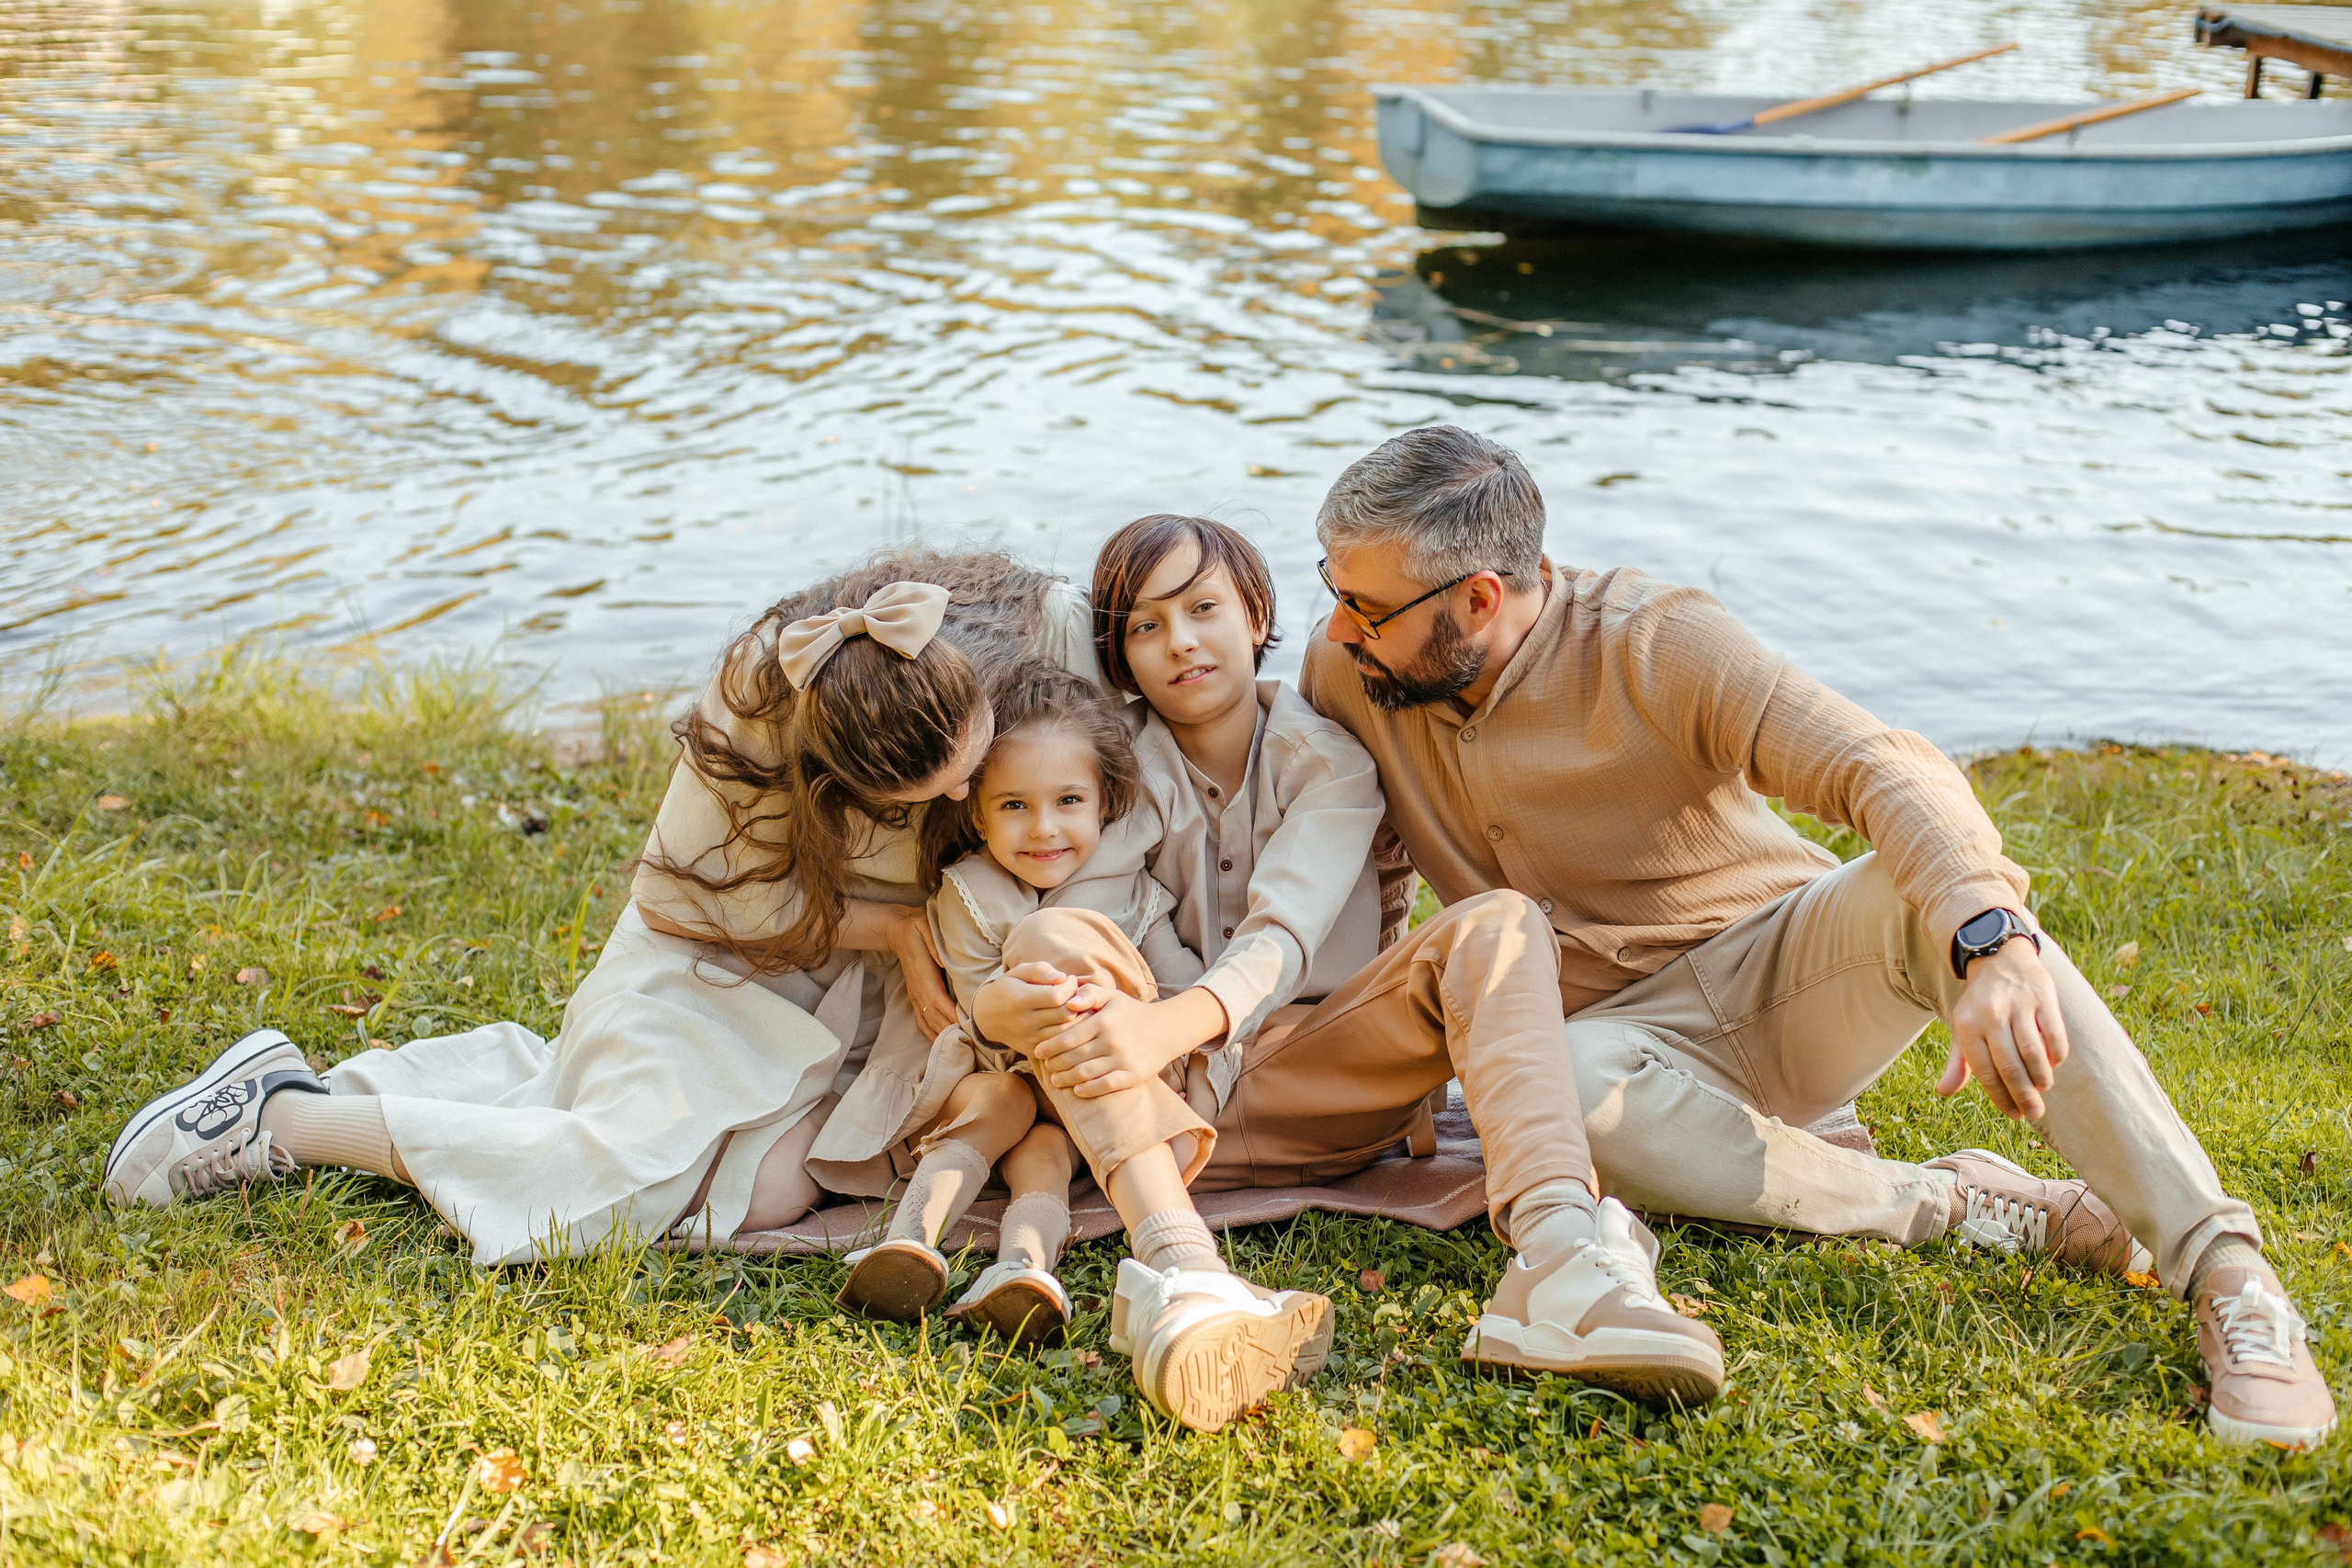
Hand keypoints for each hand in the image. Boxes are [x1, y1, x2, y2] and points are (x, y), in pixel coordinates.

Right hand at [887, 908, 956, 1039]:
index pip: (937, 999)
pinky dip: (932, 1034)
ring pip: (927, 1022)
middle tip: (972, 1044)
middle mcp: (917, 989)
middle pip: (934, 1017)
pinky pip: (922, 1020)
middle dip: (951, 1031)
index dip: (950, 1014)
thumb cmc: (917, 927)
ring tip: (961, 1049)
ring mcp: (915, 995)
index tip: (965, 1026)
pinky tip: (943, 1044)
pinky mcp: (915, 997)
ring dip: (942, 1037)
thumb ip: (934, 943)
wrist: (897, 930)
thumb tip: (945, 961)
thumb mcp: (925, 926)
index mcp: (922, 973)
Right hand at [971, 960, 1080, 1052]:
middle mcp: (1024, 1022)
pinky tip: (1067, 1020)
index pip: (1057, 996)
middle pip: (1065, 1014)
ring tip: (1075, 1005)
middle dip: (1076, 1001)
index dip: (1070, 986)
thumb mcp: (1018, 972)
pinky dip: (1068, 1032)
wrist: (987, 1017)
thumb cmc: (1008, 989)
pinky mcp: (1032, 1050)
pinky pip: (1058, 1044)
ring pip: (1065, 1032)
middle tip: (1075, 993)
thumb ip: (1040, 970)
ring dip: (1077, 1017)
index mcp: (1021, 1000)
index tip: (1070, 979)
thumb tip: (1062, 977)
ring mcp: (1029, 1039)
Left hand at [1031, 986, 1227, 1099]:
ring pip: (1085, 1073)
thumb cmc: (1133, 1012)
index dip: (1049, 1046)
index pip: (1067, 1037)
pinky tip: (1078, 1090)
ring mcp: (1122, 1060)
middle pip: (1073, 1057)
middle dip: (1054, 1064)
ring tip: (1056, 1079)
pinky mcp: (1132, 1075)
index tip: (1038, 1051)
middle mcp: (1111, 1041)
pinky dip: (1088, 1089)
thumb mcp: (1112, 996)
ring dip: (1066, 1079)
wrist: (1168, 1029)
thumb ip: (1089, 993)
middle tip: (1046, 1066)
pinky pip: (1105, 1086)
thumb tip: (1067, 1003)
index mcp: (1103, 1021)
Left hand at [1936, 937, 2068, 1118]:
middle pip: (2011, 1067)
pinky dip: (2056, 1056)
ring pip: (2034, 1053)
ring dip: (2041, 1079)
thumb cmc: (1980, 1005)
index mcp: (1966, 1025)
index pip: (1985, 1072)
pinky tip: (2052, 1064)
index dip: (2001, 1098)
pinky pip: (2055, 1035)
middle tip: (2034, 1114)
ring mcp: (2018, 1005)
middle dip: (2024, 1097)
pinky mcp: (2043, 997)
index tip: (2014, 1114)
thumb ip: (1957, 1062)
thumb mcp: (1962, 1029)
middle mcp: (1991, 1015)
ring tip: (2043, 1089)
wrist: (1999, 958)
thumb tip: (1943, 1091)